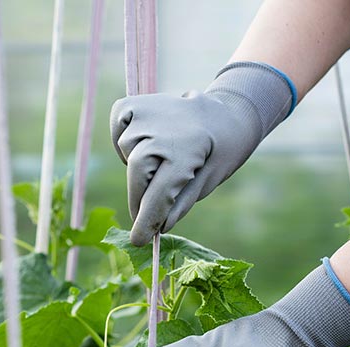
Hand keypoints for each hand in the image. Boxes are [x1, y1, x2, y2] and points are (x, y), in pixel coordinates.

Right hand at [109, 62, 294, 245]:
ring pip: (127, 151)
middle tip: (147, 215)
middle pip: (137, 173)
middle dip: (140, 198)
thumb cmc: (224, 150)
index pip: (158, 193)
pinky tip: (143, 144)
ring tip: (162, 162)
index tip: (139, 241)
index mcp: (188, 150)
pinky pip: (118, 125)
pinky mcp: (138, 102)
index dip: (147, 221)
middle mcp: (164, 129)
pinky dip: (122, 138)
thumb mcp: (210, 180)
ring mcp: (149, 112)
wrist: (231, 111)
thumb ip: (181, 203)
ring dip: (138, 166)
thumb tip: (158, 226)